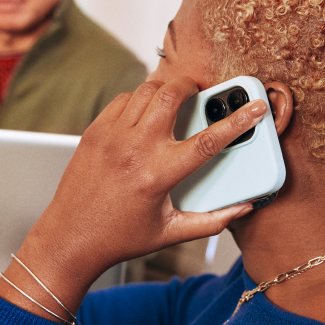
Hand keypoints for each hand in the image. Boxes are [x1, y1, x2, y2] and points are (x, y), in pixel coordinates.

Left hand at [0, 77, 265, 318]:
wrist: (69, 238)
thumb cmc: (119, 238)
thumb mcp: (170, 233)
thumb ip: (213, 220)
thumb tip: (243, 206)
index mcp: (159, 175)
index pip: (209, 140)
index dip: (238, 121)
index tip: (255, 107)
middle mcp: (135, 149)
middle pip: (171, 95)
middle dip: (192, 85)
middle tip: (202, 92)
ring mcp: (111, 137)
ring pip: (145, 90)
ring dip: (165, 89)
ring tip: (175, 100)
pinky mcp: (94, 133)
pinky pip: (121, 100)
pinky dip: (138, 99)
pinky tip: (145, 113)